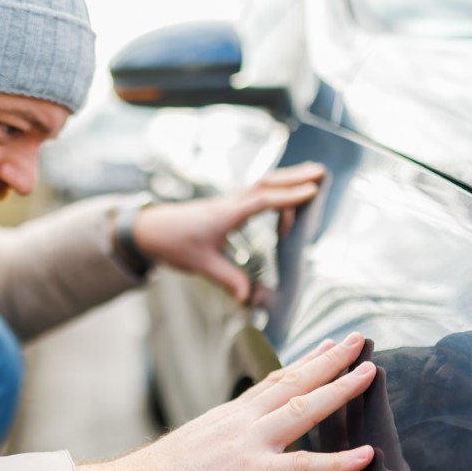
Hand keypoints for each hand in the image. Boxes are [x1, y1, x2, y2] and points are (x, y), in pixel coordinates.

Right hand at [77, 332, 375, 470]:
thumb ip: (219, 450)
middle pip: (294, 381)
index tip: (326, 345)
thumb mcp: (195, 452)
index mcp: (229, 417)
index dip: (305, 362)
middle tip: (358, 339)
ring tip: (370, 371)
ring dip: (341, 388)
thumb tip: (227, 461)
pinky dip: (338, 461)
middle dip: (330, 358)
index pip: (274, 381)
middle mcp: (241, 421)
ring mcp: (248, 443)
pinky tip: (366, 455)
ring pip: (304, 408)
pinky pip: (304, 467)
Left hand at [132, 162, 327, 302]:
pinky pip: (256, 191)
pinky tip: (286, 191)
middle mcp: (230, 204)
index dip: (287, 197)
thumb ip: (228, 279)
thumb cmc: (172, 243)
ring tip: (312, 174)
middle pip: (266, 184)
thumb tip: (250, 298)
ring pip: (262, 184)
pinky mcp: (227, 206)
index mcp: (225, 215)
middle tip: (321, 172)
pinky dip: (275, 187)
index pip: (262, 201)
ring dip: (287, 178)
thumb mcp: (200, 264)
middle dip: (295, 177)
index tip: (311, 192)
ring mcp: (229, 202)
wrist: (149, 229)